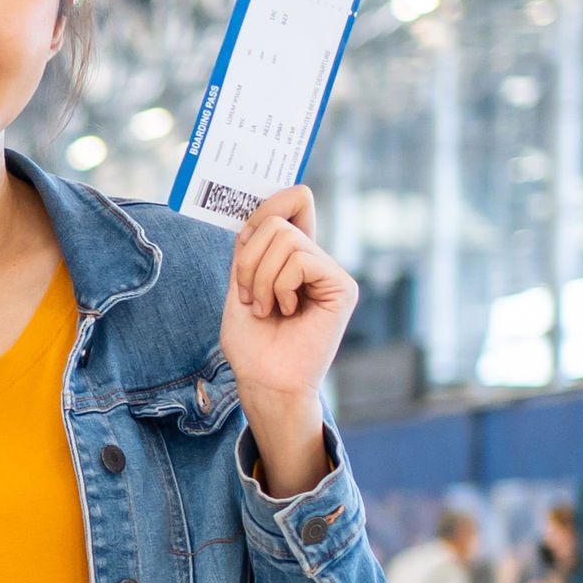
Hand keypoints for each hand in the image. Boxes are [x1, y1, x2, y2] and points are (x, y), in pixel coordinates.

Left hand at [221, 185, 353, 495]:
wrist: (264, 380)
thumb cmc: (252, 341)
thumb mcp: (240, 282)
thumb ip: (252, 246)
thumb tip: (265, 208)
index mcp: (292, 256)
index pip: (293, 203)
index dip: (271, 201)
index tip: (246, 226)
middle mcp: (315, 260)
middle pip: (277, 220)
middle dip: (248, 258)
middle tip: (249, 297)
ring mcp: (331, 272)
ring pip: (285, 239)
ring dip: (259, 277)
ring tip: (265, 308)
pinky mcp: (342, 286)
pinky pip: (300, 259)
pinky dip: (279, 285)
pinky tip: (285, 310)